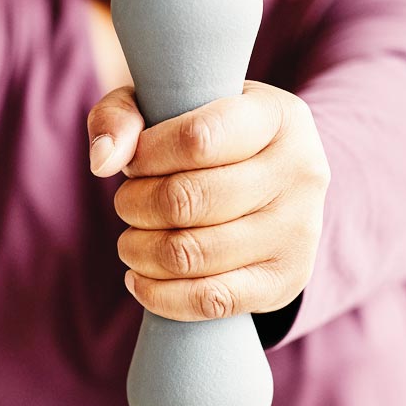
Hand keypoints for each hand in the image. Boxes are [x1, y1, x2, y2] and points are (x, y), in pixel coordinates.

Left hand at [87, 81, 328, 321]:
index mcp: (278, 116)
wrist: (272, 185)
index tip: (135, 162)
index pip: (198, 137)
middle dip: (135, 204)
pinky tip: (140, 278)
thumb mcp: (168, 104)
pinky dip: (159, 295)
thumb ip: (122, 115)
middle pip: (187, 199)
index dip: (147, 155)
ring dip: (139, 250)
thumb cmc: (208, 136)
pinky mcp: (286, 280)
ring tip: (131, 241)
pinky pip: (210, 300)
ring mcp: (298, 230)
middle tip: (127, 203)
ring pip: (192, 253)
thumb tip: (103, 161)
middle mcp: (301, 171)